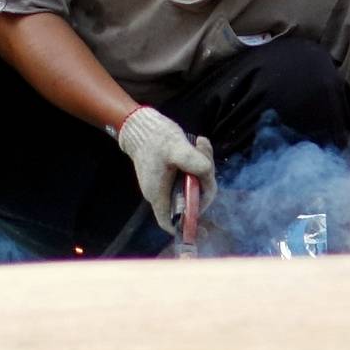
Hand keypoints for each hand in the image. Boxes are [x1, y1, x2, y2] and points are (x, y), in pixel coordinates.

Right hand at [115, 106, 215, 233]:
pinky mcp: (169, 172)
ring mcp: (164, 182)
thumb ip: (196, 163)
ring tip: (201, 144)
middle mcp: (161, 192)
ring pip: (191, 185)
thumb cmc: (155, 139)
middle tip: (207, 162)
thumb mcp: (177, 148)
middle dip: (203, 184)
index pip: (171, 223)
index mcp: (158, 194)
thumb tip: (209, 175)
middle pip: (188, 201)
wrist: (140, 123)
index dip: (187, 225)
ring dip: (202, 168)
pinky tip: (199, 143)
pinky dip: (197, 162)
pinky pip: (187, 174)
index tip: (203, 214)